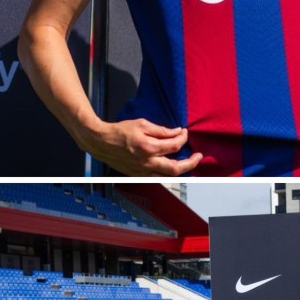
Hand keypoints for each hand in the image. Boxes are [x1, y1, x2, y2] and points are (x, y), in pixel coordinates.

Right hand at [83, 118, 203, 175]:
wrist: (100, 142)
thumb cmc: (119, 131)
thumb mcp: (142, 124)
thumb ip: (161, 130)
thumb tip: (177, 132)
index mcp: (148, 148)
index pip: (174, 145)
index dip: (183, 138)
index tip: (184, 132)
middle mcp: (146, 163)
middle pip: (176, 168)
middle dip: (191, 162)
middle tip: (198, 156)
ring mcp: (142, 171)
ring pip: (167, 175)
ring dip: (180, 169)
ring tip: (188, 162)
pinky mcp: (137, 175)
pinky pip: (157, 176)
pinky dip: (166, 171)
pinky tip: (170, 164)